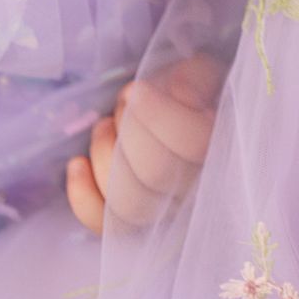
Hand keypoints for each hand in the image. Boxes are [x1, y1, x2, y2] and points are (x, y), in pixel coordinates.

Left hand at [65, 57, 220, 234]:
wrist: (179, 118)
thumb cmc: (191, 94)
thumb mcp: (204, 74)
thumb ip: (197, 77)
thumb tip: (179, 91)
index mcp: (222, 147)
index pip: (194, 143)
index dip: (160, 116)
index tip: (139, 88)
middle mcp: (197, 189)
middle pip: (155, 173)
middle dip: (130, 131)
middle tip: (125, 101)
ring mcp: (163, 214)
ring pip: (128, 203)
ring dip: (105, 156)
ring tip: (105, 124)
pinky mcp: (132, 223)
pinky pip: (104, 224)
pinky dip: (83, 197)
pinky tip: (77, 164)